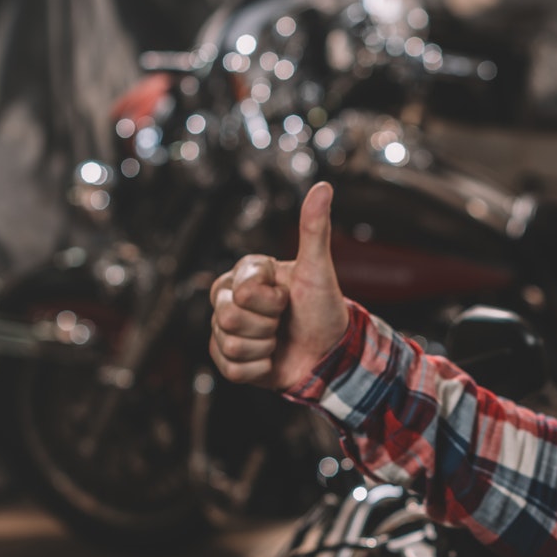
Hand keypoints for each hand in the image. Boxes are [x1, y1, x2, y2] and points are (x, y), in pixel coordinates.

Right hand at [209, 181, 350, 391]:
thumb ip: (315, 229)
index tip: (287, 299)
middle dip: (266, 325)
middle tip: (283, 321)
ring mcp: (226, 331)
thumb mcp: (319, 270)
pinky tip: (271, 359)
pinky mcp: (228, 361)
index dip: (270, 301)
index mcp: (245, 274)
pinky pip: (231, 370)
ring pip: (230, 345)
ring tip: (278, 340)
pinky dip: (258, 370)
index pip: (242, 291)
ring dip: (264, 348)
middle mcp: (229, 300)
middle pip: (228, 318)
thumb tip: (324, 186)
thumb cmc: (323, 308)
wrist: (331, 355)